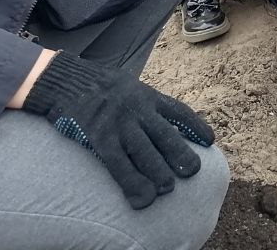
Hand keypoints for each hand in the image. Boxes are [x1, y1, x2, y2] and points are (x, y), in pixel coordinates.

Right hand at [22, 52, 212, 209]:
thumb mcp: (131, 86)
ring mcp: (120, 123)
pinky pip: (118, 163)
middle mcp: (138, 108)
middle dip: (180, 153)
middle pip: (165, 134)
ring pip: (145, 151)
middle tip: (192, 171)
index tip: (210, 140)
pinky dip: (130, 181)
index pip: (179, 111)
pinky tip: (139, 196)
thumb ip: (147, 104)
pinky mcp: (100, 136)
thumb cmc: (101, 87)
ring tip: (167, 188)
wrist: (67, 80)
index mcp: (148, 95)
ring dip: (158, 171)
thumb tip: (166, 122)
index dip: (195, 126)